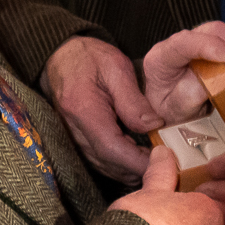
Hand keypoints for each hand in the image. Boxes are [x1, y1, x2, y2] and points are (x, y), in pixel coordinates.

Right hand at [41, 36, 160, 185]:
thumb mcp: (117, 68)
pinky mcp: (75, 138)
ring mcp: (71, 136)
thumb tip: (153, 125)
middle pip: (107, 162)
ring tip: (152, 158)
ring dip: (127, 169)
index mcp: (84, 110)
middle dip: (135, 169)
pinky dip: (116, 163)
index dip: (136, 161)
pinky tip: (134, 155)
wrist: (61, 55)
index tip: (159, 160)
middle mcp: (74, 129)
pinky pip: (96, 159)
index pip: (111, 148)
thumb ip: (133, 100)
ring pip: (101, 165)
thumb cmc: (89, 56)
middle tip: (163, 161)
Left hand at [142, 21, 224, 123]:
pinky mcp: (222, 50)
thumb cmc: (170, 113)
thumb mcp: (174, 111)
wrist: (172, 114)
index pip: (185, 41)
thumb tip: (218, 81)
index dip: (210, 46)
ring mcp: (205, 44)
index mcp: (163, 57)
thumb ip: (190, 95)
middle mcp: (184, 43)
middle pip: (216, 30)